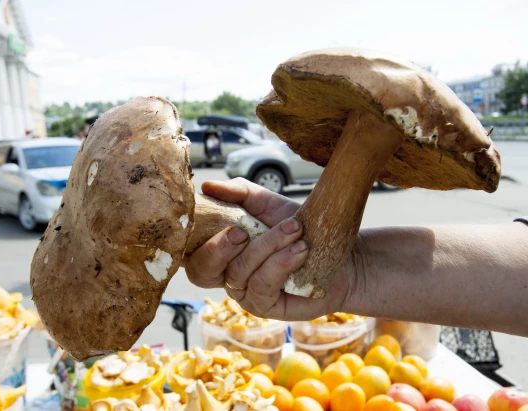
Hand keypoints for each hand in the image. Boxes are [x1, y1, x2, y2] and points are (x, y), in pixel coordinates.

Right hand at [184, 178, 355, 320]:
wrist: (340, 253)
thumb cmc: (300, 228)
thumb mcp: (267, 203)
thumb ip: (238, 193)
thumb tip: (208, 187)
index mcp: (221, 252)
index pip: (189, 253)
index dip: (186, 240)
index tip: (202, 215)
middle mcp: (228, 276)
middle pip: (202, 270)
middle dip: (219, 248)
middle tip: (242, 230)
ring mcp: (246, 295)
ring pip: (239, 273)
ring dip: (267, 246)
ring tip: (294, 229)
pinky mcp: (268, 307)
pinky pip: (263, 286)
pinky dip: (280, 263)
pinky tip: (299, 250)